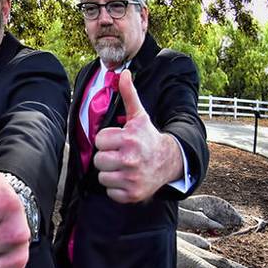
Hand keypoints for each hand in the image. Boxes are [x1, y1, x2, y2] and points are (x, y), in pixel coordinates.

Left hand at [93, 69, 183, 202]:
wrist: (170, 161)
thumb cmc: (148, 137)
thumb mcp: (139, 116)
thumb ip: (128, 95)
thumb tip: (124, 73)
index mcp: (129, 139)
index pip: (99, 141)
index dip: (107, 141)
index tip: (118, 141)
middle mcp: (130, 159)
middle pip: (98, 161)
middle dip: (107, 157)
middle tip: (120, 154)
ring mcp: (132, 178)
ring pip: (102, 177)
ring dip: (110, 173)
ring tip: (123, 166)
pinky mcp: (133, 194)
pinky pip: (110, 192)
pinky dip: (116, 188)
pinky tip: (127, 179)